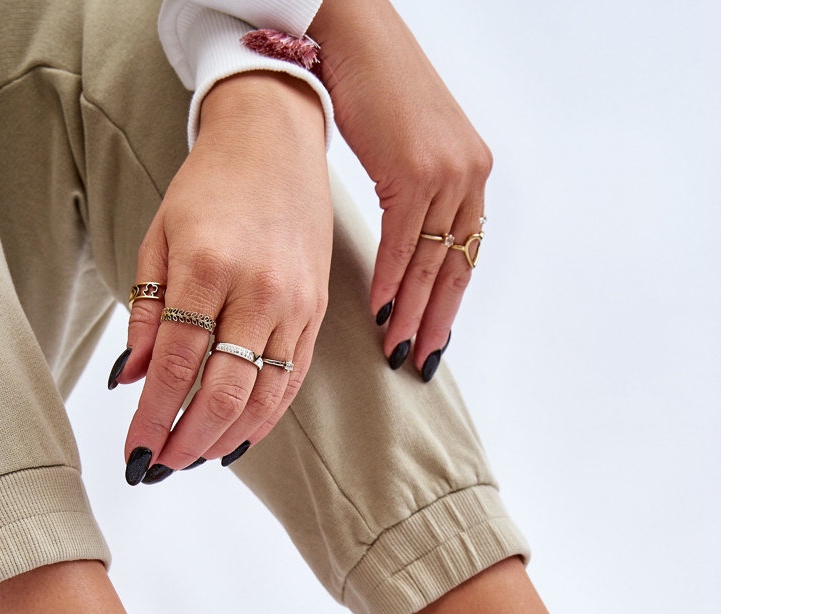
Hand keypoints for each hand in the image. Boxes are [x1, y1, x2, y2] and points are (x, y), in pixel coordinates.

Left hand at [113, 72, 331, 481]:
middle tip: (158, 467)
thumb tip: (131, 380)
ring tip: (190, 460)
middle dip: (186, 439)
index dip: (152, 417)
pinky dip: (263, 419)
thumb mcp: (158, 238)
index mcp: (208, 266)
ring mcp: (295, 305)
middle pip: (223, 391)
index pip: (177, 365)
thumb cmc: (208, 188)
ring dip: (223, 438)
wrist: (275, 142)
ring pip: (262, 396)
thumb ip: (146, 313)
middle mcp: (258, 290)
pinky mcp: (316, 313)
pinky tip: (235, 439)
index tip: (133, 451)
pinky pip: (291, 381)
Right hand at [309, 0, 491, 377]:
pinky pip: (405, 241)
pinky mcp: (417, 170)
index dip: (449, 305)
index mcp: (472, 174)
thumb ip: (417, 196)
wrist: (354, 39)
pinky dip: (393, 280)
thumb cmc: (376, 89)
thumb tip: (407, 245)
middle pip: (455, 266)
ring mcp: (448, 172)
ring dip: (413, 311)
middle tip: (419, 361)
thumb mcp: (409, 150)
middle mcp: (469, 175)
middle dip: (436, 321)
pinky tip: (383, 310)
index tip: (433, 341)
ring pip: (432, 261)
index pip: (465, 256)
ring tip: (397, 348)